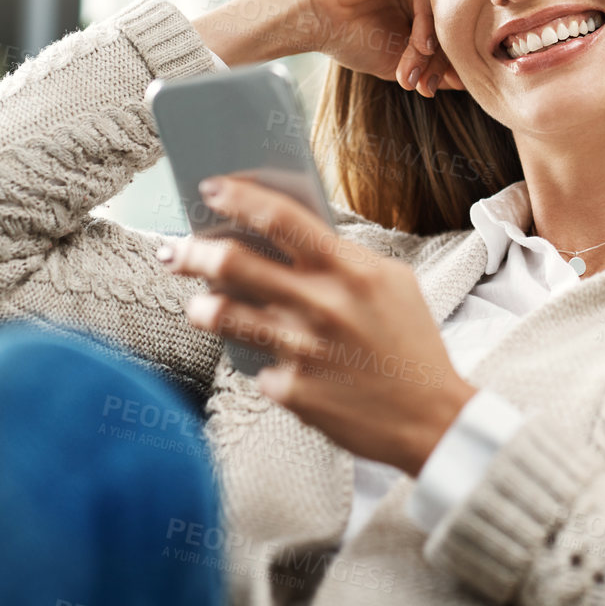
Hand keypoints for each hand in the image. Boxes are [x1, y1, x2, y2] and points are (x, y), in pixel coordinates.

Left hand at [159, 175, 476, 473]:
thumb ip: (345, 256)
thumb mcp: (393, 282)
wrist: (429, 417)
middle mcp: (321, 304)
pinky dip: (259, 362)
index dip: (239, 198)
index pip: (281, 218)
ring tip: (198, 306)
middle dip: (192, 251)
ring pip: (223, 315)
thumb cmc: (412, 344)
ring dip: (201, 307)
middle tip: (174, 249)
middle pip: (234, 262)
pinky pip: (254, 367)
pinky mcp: (291, 391)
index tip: (211, 189)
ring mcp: (302, 349)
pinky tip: (272, 364)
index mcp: (349, 270)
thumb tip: (295, 238)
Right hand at [295, 0, 466, 96]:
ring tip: (414, 70)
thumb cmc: (349, 39)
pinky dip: (427, 22)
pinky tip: (418, 45)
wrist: (312, 20)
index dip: (442, 64)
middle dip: (438, 59)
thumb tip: (465, 81)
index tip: (431, 89)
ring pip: (439, 7)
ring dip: (431, 45)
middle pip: (445, 19)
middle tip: (427, 86)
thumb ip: (431, 65)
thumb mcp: (398, 59)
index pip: (443, 30)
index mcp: (415, 2)